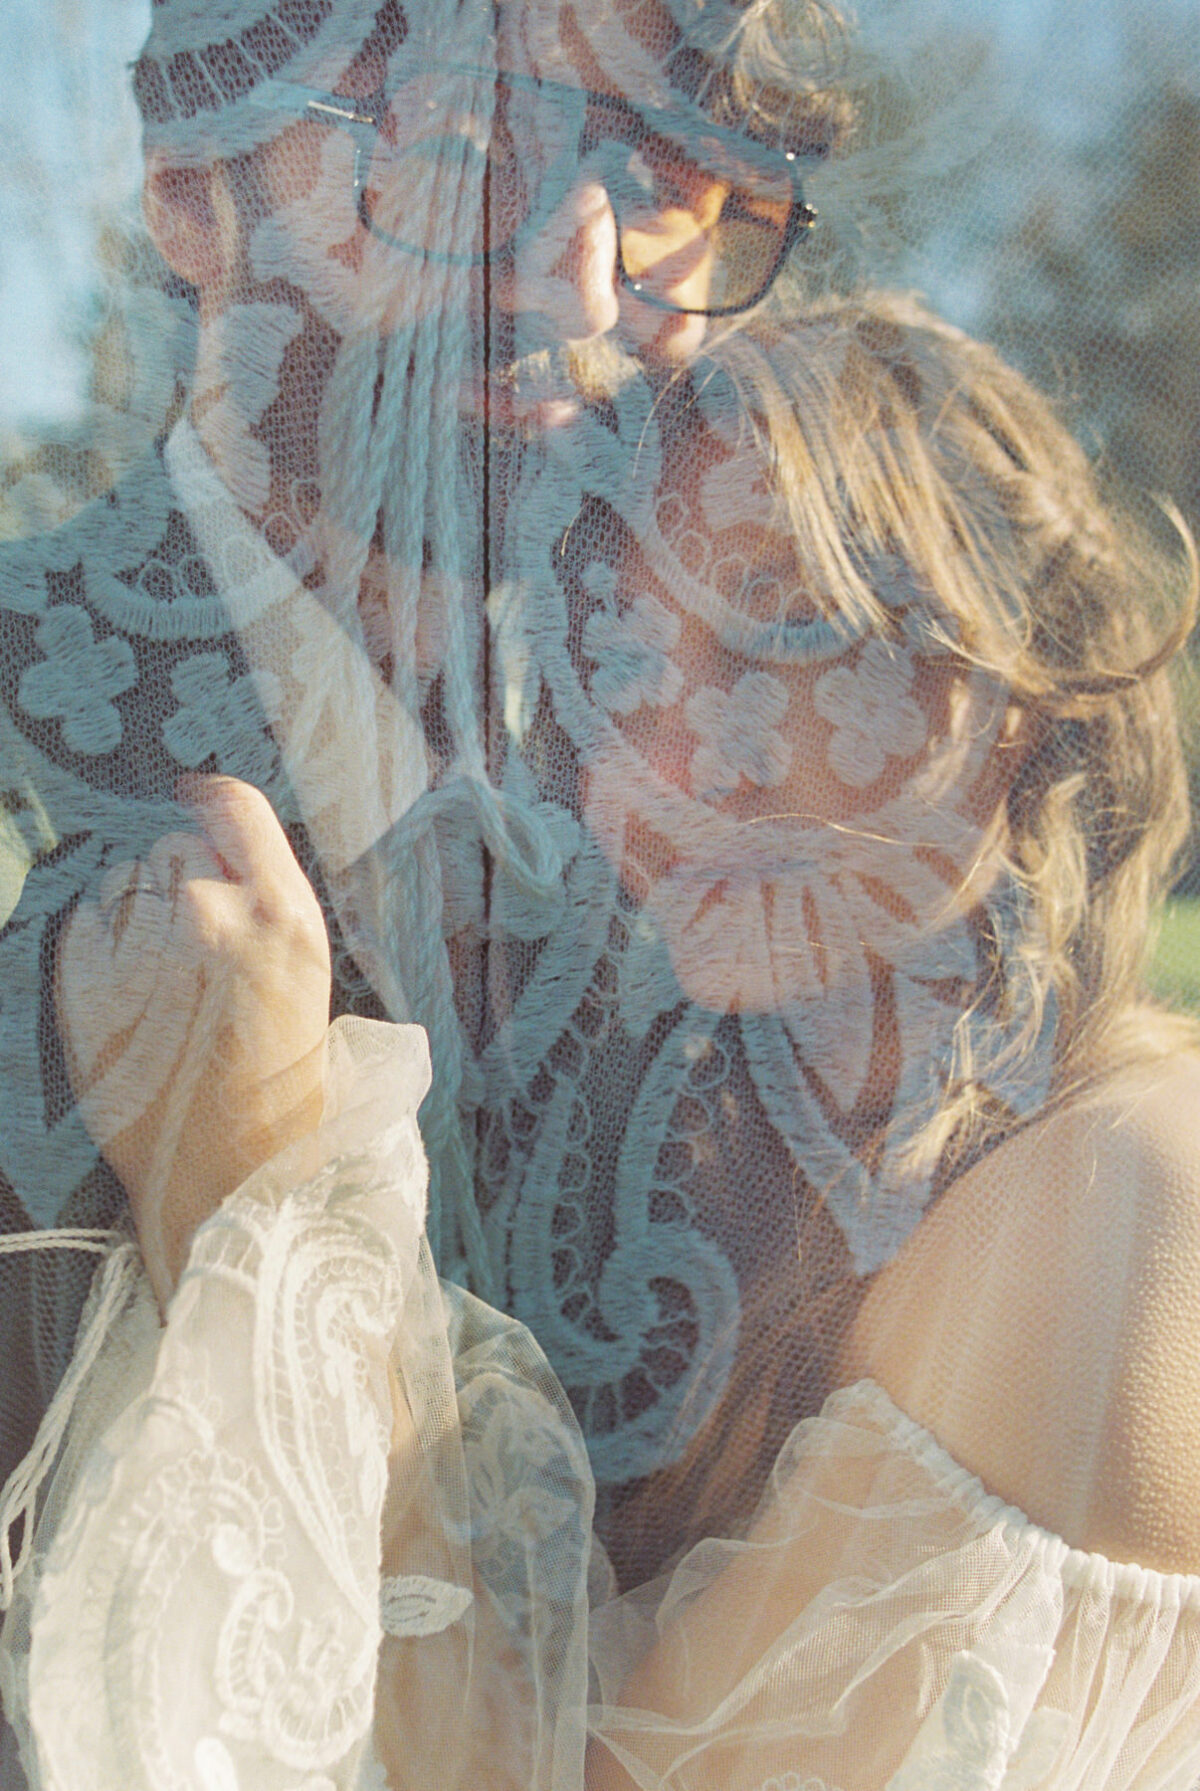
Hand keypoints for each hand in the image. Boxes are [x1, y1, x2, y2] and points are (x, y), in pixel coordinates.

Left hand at [56, 777, 331, 1307]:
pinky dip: (100, 945)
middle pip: (177, 848)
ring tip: (166, 978)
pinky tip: (131, 992)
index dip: (211, 799)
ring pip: (126, 882)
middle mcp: (211, 923)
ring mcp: (143, 954)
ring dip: (140, 912)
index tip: (194, 798)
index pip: (235, 808)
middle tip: (197, 940)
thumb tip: (213, 842)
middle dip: (182, 880)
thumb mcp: (303, 977)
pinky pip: (85, 924)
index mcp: (283, 919)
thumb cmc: (278, 1083)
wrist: (230, 1177)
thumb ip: (263, 904)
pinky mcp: (86, 989)